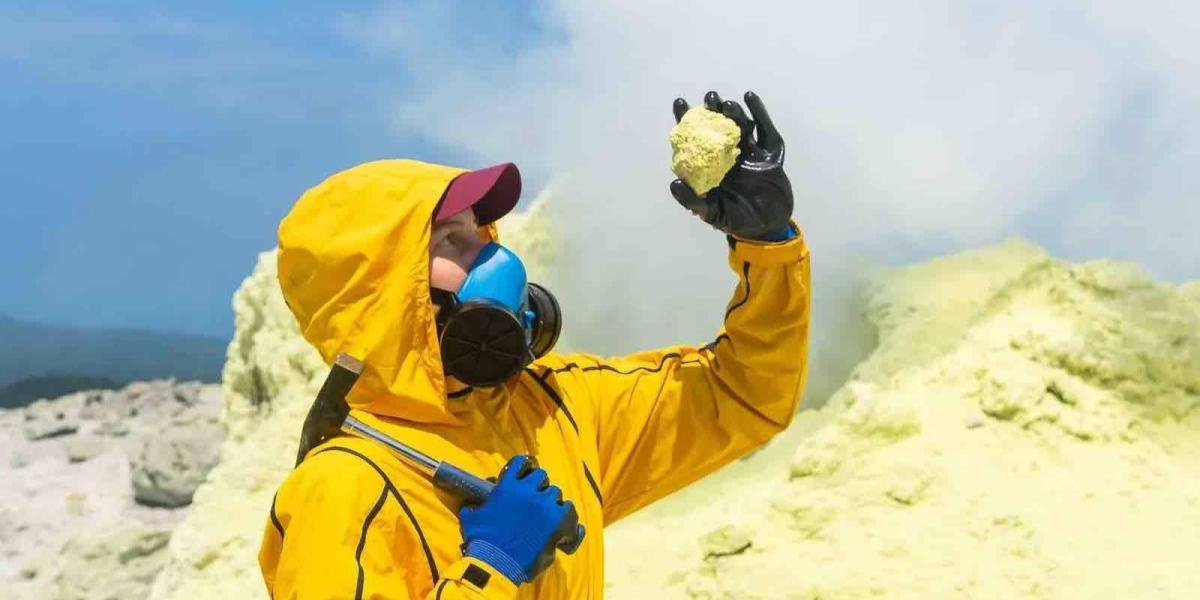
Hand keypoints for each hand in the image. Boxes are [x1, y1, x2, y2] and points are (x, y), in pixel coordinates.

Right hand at [458, 455, 578, 584]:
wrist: (497, 564)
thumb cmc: (482, 542)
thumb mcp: (472, 518)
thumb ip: (473, 506)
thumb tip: (470, 504)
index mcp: (507, 487)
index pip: (521, 463)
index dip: (525, 468)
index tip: (525, 475)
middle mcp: (527, 491)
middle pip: (542, 477)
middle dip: (539, 486)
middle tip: (535, 500)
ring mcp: (544, 504)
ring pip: (555, 493)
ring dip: (551, 502)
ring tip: (547, 516)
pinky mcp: (557, 520)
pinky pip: (569, 509)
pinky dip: (566, 516)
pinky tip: (561, 525)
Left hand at [670, 90, 793, 241]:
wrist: (769, 227)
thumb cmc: (737, 221)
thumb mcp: (712, 214)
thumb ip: (693, 201)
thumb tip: (674, 184)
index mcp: (713, 166)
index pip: (697, 139)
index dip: (687, 120)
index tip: (679, 102)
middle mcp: (730, 155)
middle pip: (719, 127)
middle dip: (713, 110)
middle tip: (709, 98)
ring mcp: (751, 153)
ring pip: (741, 126)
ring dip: (734, 112)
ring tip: (727, 104)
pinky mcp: (770, 154)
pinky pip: (766, 130)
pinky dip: (759, 113)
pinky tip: (750, 97)